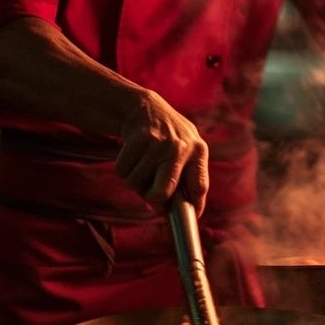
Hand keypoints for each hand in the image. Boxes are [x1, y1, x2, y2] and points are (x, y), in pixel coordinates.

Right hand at [116, 89, 208, 211]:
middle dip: (153, 198)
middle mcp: (180, 148)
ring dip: (136, 181)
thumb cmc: (168, 138)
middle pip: (162, 194)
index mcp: (198, 152)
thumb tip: (166, 211)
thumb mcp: (186, 151)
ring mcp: (158, 143)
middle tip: (152, 193)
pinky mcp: (138, 139)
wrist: (146, 107)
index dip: (193, 208)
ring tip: (143, 164)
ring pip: (137, 184)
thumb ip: (183, 180)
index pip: (199, 187)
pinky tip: (133, 156)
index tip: (187, 218)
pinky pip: (124, 171)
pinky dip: (125, 170)